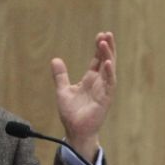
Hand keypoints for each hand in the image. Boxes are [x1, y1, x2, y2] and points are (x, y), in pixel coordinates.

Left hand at [51, 31, 116, 161]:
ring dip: (109, 56)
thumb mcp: (62, 91)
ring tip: (106, 42)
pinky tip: (108, 62)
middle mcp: (99, 83)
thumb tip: (55, 59)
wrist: (75, 131)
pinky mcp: (105, 99)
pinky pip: (109, 84)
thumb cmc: (71, 113)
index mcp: (90, 80)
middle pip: (106, 61)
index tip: (100, 35)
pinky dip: (109, 73)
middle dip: (107, 48)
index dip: (99, 48)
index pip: (97, 60)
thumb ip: (60, 76)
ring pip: (109, 69)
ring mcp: (103, 90)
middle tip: (107, 33)